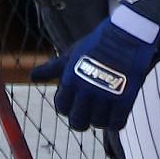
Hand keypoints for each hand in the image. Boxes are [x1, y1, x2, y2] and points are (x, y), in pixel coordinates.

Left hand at [31, 13, 159, 132]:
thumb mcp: (71, 55)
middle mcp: (86, 90)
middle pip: (78, 122)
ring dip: (101, 119)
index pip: (62, 108)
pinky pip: (117, 123)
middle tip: (90, 112)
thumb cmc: (96, 45)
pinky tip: (117, 112)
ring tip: (106, 107)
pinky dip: (116, 122)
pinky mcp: (125, 99)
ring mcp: (106, 95)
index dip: (68, 107)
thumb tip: (32, 76)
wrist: (127, 35)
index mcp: (70, 80)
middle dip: (83, 120)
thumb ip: (52, 69)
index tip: (76, 102)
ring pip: (98, 123)